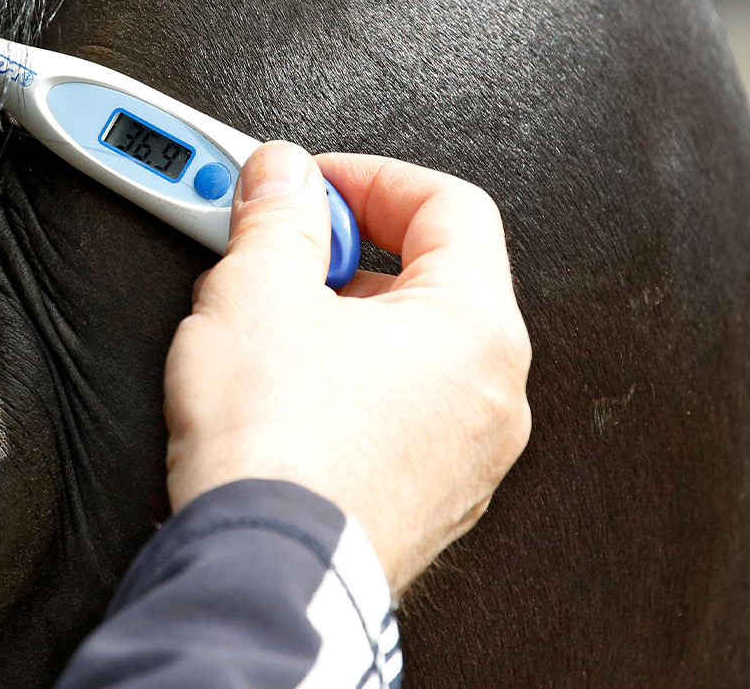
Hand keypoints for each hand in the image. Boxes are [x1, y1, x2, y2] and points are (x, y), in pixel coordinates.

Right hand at [163, 142, 531, 590]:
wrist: (264, 572)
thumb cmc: (279, 448)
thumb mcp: (256, 290)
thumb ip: (276, 215)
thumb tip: (280, 178)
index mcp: (478, 328)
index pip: (449, 206)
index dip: (368, 178)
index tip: (308, 184)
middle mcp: (493, 396)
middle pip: (430, 281)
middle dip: (344, 257)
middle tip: (276, 252)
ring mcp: (466, 460)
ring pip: (409, 356)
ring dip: (339, 324)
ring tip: (262, 327)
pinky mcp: (425, 506)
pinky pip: (396, 420)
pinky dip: (345, 391)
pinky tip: (279, 397)